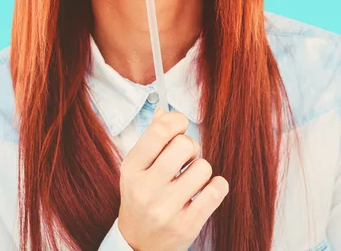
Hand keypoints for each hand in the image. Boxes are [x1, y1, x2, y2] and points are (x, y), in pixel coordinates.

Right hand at [117, 107, 228, 250]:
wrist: (139, 244)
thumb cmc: (140, 198)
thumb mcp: (136, 168)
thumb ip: (151, 139)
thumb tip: (165, 112)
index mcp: (132, 169)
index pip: (158, 132)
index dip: (176, 120)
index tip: (181, 123)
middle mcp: (146, 187)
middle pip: (184, 145)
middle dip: (190, 146)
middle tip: (186, 157)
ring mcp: (166, 208)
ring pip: (203, 167)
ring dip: (202, 169)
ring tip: (192, 179)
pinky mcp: (187, 225)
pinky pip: (215, 191)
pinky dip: (217, 185)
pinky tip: (207, 189)